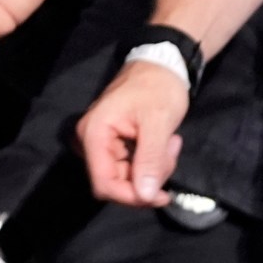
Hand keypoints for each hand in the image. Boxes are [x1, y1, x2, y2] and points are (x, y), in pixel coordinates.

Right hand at [78, 60, 189, 206]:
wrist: (162, 65)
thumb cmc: (158, 88)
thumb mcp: (158, 123)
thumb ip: (150, 159)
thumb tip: (145, 196)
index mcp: (94, 134)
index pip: (104, 184)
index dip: (130, 196)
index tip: (160, 194)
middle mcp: (91, 141)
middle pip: (116, 183)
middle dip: (148, 178)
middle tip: (171, 154)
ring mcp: (103, 143)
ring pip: (127, 178)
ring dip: (154, 169)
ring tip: (171, 143)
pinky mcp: (115, 144)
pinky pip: (132, 167)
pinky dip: (152, 162)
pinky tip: (165, 143)